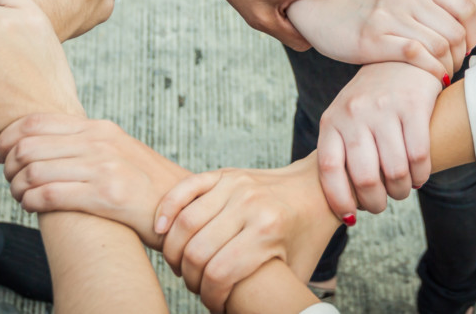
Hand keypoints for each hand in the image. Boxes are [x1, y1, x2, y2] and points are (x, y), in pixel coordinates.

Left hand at [0, 114, 189, 248]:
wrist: (183, 209)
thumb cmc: (145, 185)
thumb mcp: (118, 151)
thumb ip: (86, 143)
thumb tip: (46, 143)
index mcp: (99, 128)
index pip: (36, 121)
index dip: (8, 137)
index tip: (1, 153)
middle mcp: (99, 143)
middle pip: (29, 145)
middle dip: (8, 165)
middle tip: (8, 178)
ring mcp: (103, 168)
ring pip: (34, 171)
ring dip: (16, 187)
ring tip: (19, 196)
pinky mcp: (105, 196)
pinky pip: (49, 195)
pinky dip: (30, 201)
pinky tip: (31, 206)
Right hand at [153, 158, 338, 312]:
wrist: (315, 189)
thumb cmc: (305, 235)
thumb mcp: (299, 271)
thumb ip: (277, 295)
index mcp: (268, 231)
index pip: (219, 274)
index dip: (209, 297)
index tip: (212, 305)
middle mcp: (249, 205)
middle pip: (197, 251)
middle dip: (190, 278)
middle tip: (195, 286)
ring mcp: (235, 185)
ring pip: (185, 223)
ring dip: (173, 251)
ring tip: (180, 265)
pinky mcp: (224, 173)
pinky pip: (184, 190)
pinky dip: (167, 210)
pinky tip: (160, 230)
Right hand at [287, 0, 475, 79]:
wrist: (319, 9)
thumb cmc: (363, 8)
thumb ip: (427, 3)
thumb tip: (463, 29)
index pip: (464, 8)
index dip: (473, 34)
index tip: (466, 49)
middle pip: (454, 32)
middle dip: (459, 57)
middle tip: (452, 68)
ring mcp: (388, 14)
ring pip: (439, 46)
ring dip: (446, 67)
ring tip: (441, 75)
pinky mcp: (373, 38)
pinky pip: (417, 56)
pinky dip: (431, 71)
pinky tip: (431, 79)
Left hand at [318, 62, 441, 215]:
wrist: (401, 57)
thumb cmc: (371, 100)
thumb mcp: (345, 118)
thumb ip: (341, 151)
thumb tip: (345, 202)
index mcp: (332, 120)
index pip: (328, 168)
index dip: (338, 198)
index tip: (350, 216)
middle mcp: (354, 113)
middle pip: (365, 176)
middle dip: (376, 201)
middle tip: (383, 204)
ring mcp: (383, 108)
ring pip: (395, 170)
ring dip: (401, 190)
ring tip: (402, 190)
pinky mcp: (412, 104)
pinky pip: (419, 155)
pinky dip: (421, 175)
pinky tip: (419, 176)